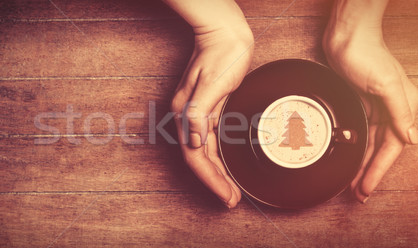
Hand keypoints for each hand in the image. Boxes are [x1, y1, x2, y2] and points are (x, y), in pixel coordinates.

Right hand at [170, 24, 252, 207]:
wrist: (225, 33)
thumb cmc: (222, 54)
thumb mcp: (213, 83)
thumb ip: (200, 112)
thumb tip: (194, 140)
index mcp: (187, 112)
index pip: (195, 156)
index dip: (210, 179)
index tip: (226, 196)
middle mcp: (188, 115)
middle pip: (199, 158)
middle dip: (214, 182)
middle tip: (231, 200)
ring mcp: (196, 112)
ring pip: (204, 152)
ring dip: (217, 173)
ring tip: (230, 190)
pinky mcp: (207, 109)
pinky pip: (210, 141)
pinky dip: (218, 158)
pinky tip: (226, 165)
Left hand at [323, 0, 417, 202]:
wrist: (346, 36)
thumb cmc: (366, 54)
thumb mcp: (386, 85)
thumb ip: (400, 113)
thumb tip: (411, 138)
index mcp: (405, 106)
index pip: (392, 147)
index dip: (379, 170)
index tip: (366, 187)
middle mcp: (393, 109)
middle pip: (381, 149)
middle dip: (369, 172)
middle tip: (358, 193)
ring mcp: (377, 106)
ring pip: (370, 143)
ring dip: (362, 163)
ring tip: (352, 183)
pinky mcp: (361, 102)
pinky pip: (360, 132)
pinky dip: (356, 146)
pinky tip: (350, 157)